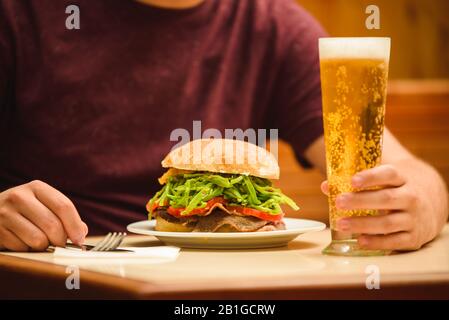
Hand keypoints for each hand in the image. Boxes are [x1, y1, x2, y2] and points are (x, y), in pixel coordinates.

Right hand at [0, 180, 87, 250]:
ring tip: (39, 240)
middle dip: (61, 240)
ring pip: (38, 240)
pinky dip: (27, 249)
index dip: (75, 226)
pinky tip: (22, 240)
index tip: (79, 239)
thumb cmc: (24, 210)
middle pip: (53, 225)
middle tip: (60, 244)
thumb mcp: (43, 204)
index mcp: (37, 188)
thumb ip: (63, 216)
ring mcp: (5, 213)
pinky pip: (22, 248)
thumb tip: (81, 231)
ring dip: (43, 246)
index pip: (64, 206)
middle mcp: (20, 197)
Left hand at [321, 164, 438, 250]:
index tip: (353, 180)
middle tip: (339, 202)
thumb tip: (325, 186)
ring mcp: (413, 218)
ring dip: (363, 224)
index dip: (371, 177)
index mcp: (402, 178)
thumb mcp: (382, 180)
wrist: (430, 205)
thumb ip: (354, 182)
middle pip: (385, 199)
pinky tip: (360, 241)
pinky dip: (377, 242)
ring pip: (388, 222)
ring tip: (341, 223)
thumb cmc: (395, 189)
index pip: (388, 174)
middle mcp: (410, 197)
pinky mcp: (414, 237)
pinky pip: (394, 241)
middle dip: (360, 201)